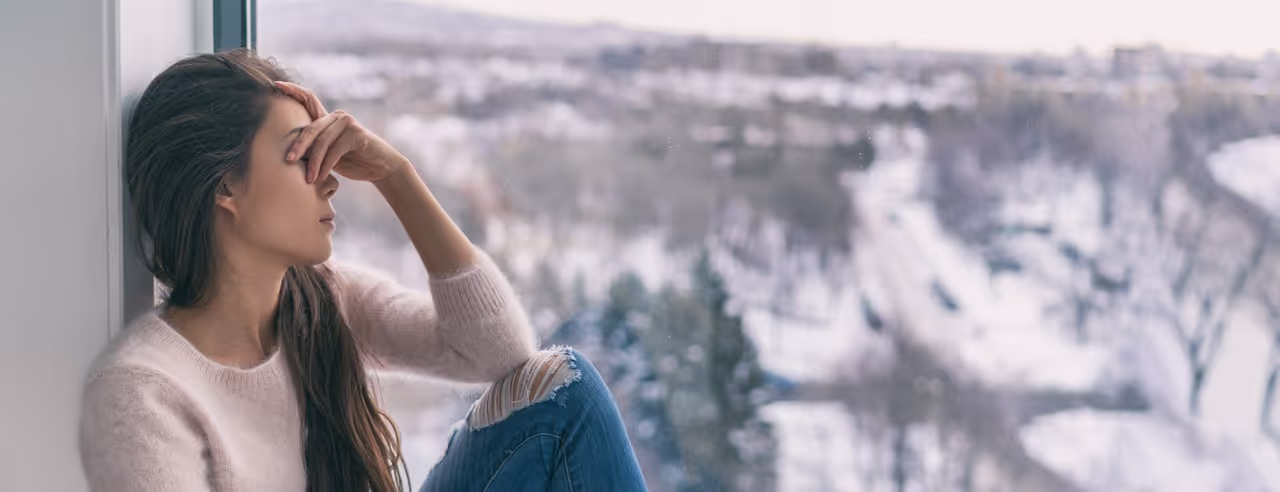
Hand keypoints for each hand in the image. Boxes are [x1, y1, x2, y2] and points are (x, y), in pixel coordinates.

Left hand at [274, 81, 408, 183]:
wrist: (381, 168)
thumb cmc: (353, 162)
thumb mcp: (328, 154)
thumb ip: (314, 148)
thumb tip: (288, 153)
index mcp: (328, 119)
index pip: (308, 99)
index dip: (293, 90)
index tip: (276, 84)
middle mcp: (337, 116)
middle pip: (311, 128)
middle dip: (298, 145)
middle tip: (288, 161)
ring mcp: (348, 123)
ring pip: (322, 141)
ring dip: (314, 163)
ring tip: (309, 179)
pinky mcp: (357, 134)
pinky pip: (335, 150)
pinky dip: (326, 166)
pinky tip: (321, 177)